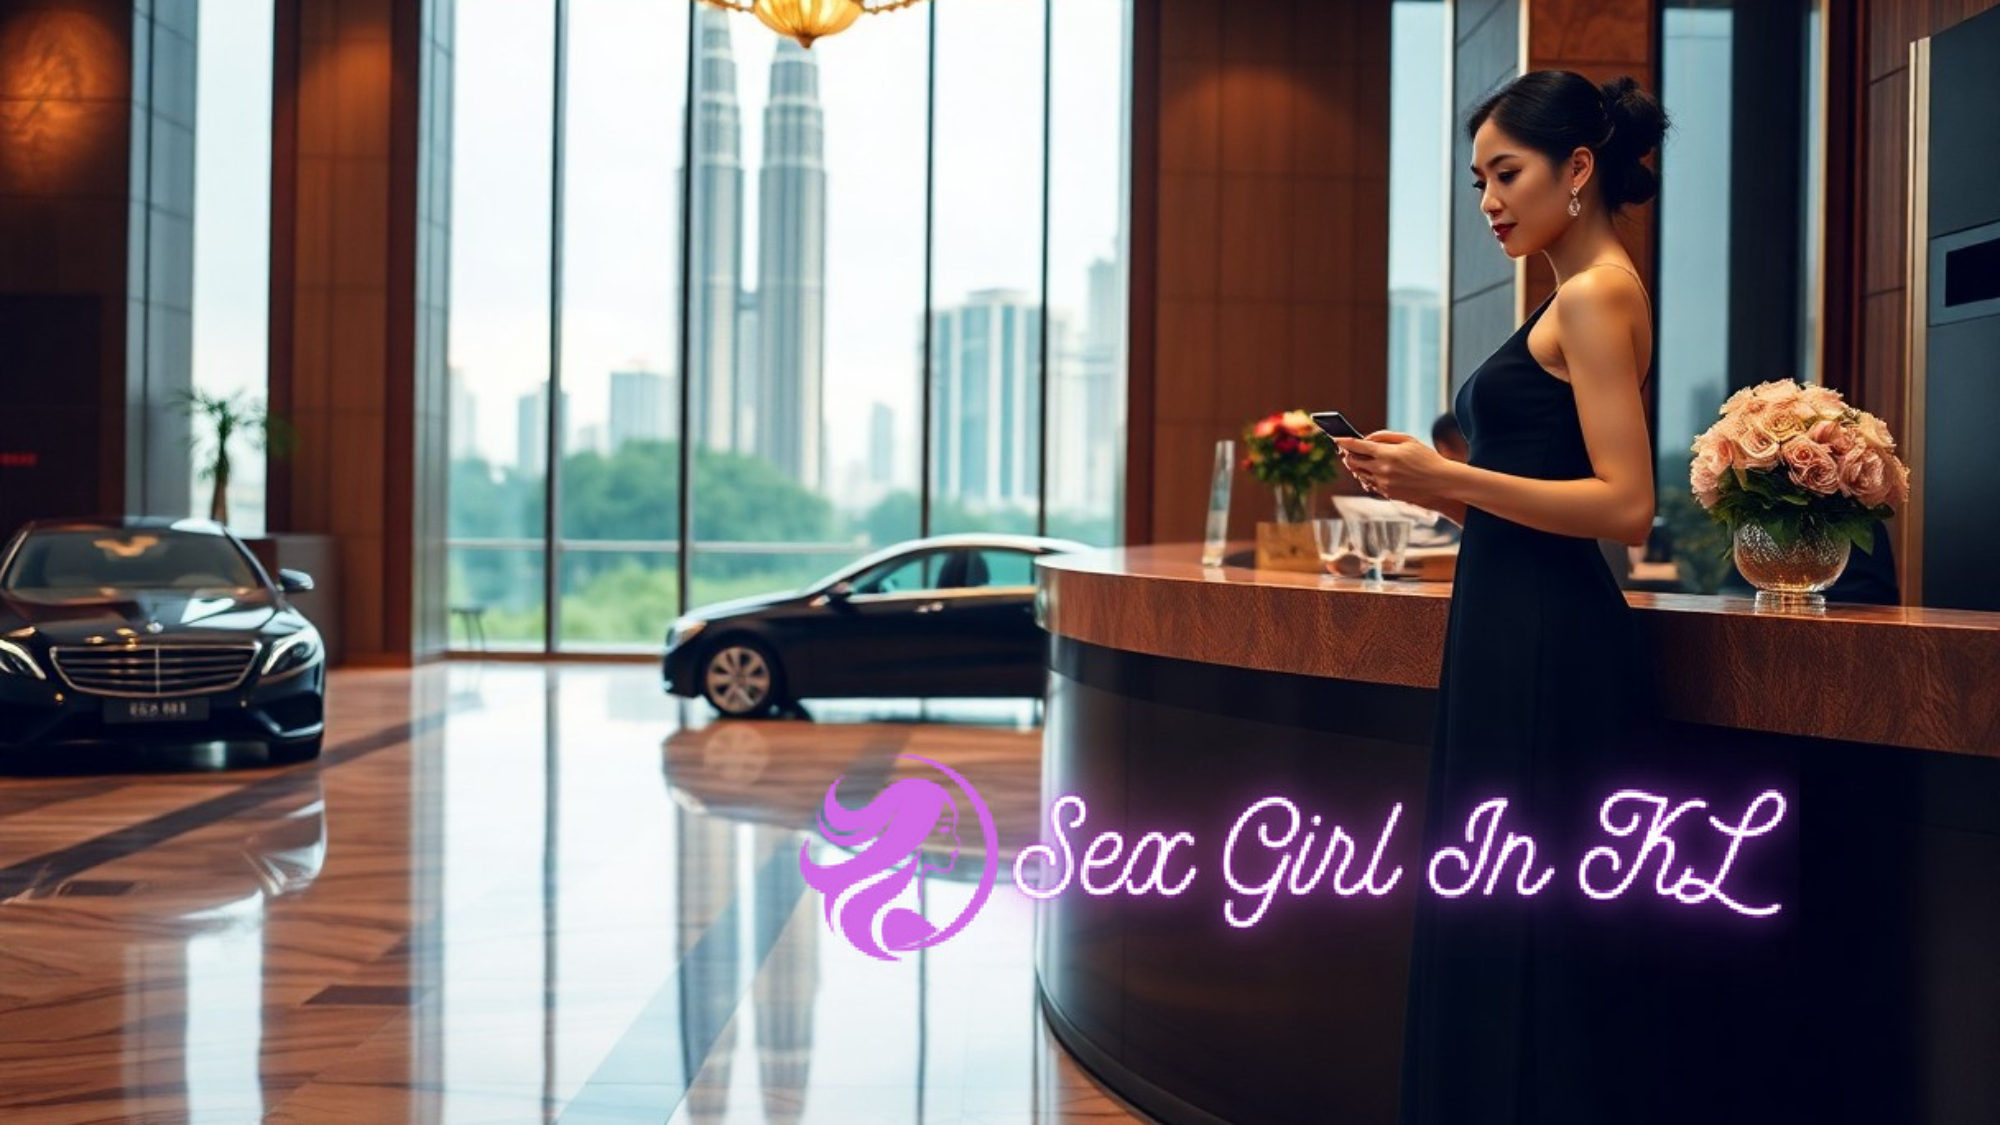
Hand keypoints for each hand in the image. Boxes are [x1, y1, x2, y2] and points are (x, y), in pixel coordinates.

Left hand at [1333, 431, 1455, 504]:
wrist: (1440, 481)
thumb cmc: (1426, 457)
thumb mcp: (1408, 440)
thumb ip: (1385, 437)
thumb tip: (1367, 438)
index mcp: (1386, 454)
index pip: (1357, 446)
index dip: (1344, 441)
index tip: (1336, 438)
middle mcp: (1382, 469)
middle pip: (1353, 462)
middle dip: (1347, 455)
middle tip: (1346, 450)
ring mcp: (1383, 483)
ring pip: (1359, 475)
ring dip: (1355, 467)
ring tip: (1355, 460)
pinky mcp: (1387, 493)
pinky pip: (1369, 484)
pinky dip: (1365, 477)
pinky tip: (1367, 472)